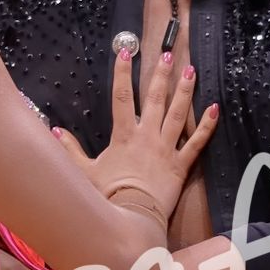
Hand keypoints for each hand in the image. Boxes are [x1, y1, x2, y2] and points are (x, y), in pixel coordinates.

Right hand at [55, 45, 217, 225]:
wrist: (132, 217)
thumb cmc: (108, 196)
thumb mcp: (84, 172)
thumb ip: (70, 150)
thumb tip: (54, 132)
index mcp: (124, 136)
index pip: (122, 97)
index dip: (123, 73)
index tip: (126, 52)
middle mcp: (147, 137)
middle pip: (155, 99)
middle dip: (161, 75)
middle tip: (169, 55)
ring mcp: (166, 149)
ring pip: (178, 114)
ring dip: (185, 91)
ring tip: (192, 71)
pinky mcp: (180, 165)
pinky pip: (196, 142)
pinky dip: (207, 126)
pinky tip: (215, 108)